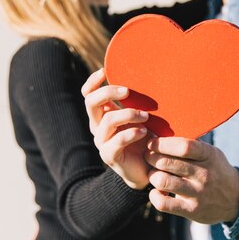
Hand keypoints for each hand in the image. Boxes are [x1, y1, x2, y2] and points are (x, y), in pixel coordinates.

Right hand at [82, 69, 151, 189]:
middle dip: (108, 92)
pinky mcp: (109, 156)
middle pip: (91, 102)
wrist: (147, 168)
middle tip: (127, 90)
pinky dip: (131, 134)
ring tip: (146, 116)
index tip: (104, 71)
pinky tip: (144, 132)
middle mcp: (98, 126)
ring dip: (128, 114)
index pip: (88, 94)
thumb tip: (150, 77)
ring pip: (107, 121)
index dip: (92, 82)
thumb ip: (138, 102)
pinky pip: (116, 141)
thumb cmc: (146, 138)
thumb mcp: (141, 116)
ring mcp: (102, 141)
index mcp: (102, 114)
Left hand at [144, 137, 238, 223]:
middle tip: (148, 156)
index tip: (152, 143)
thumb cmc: (215, 170)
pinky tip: (156, 191)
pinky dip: (154, 196)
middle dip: (152, 157)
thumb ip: (192, 145)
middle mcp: (204, 174)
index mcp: (208, 155)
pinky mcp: (192, 210)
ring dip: (152, 175)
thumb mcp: (211, 153)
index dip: (163, 143)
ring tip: (153, 173)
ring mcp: (198, 193)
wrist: (236, 199)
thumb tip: (163, 132)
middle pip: (167, 163)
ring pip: (163, 181)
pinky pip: (164, 204)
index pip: (183, 146)